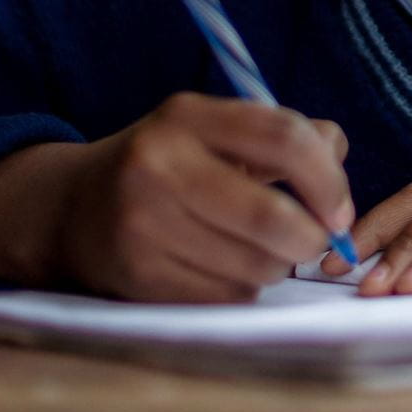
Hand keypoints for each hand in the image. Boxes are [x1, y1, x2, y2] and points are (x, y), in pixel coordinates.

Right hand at [0, 92, 352, 301]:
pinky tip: (221, 268)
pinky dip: (242, 289)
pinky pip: (226, 296)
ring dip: (275, 266)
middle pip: (272, 216)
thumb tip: (337, 153)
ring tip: (256, 250)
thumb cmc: (166, 167)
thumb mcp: (213, 131)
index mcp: (187, 116)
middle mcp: (159, 164)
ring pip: (255, 265)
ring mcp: (143, 222)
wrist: (70, 208)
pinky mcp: (137, 274)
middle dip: (311, 238)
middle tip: (315, 241)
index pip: (284, 138)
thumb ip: (282, 135)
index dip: (328, 179)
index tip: (341, 209)